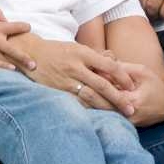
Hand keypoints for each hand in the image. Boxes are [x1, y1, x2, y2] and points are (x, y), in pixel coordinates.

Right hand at [0, 8, 34, 69]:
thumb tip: (7, 21)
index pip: (14, 27)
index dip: (23, 27)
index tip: (28, 28)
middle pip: (12, 49)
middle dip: (24, 56)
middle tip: (34, 63)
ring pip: (5, 59)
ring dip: (17, 64)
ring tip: (29, 69)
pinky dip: (3, 67)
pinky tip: (12, 70)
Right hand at [22, 40, 137, 115]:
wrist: (31, 54)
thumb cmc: (58, 51)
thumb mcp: (77, 48)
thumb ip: (94, 57)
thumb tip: (114, 61)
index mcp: (83, 53)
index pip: (109, 66)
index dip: (123, 77)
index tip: (132, 87)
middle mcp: (76, 67)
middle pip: (103, 85)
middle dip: (119, 98)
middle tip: (131, 109)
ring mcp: (66, 80)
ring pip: (90, 97)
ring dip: (106, 107)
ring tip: (118, 115)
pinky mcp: (58, 91)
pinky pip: (76, 103)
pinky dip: (89, 109)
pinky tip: (99, 116)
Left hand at [79, 61, 163, 125]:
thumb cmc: (154, 84)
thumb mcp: (141, 72)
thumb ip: (122, 69)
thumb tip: (103, 65)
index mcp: (134, 100)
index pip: (111, 96)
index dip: (97, 89)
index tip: (84, 82)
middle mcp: (129, 115)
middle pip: (103, 108)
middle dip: (89, 99)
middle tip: (75, 89)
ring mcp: (126, 122)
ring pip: (103, 115)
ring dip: (90, 106)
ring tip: (75, 97)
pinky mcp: (124, 125)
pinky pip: (107, 118)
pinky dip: (96, 111)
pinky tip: (84, 105)